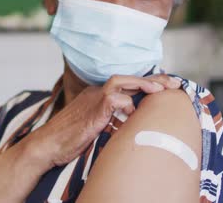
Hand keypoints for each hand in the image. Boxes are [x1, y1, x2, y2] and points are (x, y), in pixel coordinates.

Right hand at [27, 74, 180, 166]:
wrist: (47, 145)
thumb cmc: (70, 139)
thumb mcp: (96, 127)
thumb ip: (112, 121)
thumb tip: (130, 123)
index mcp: (99, 95)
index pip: (127, 83)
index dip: (148, 82)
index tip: (167, 85)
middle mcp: (97, 93)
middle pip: (129, 78)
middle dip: (154, 79)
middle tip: (175, 83)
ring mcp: (93, 99)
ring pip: (121, 81)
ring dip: (143, 84)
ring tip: (160, 90)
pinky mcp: (92, 110)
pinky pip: (112, 100)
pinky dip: (126, 104)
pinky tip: (133, 112)